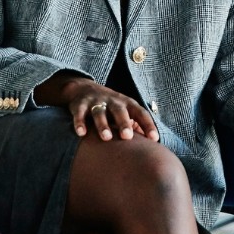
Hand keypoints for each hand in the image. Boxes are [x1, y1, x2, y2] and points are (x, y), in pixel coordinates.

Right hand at [40, 74, 157, 142]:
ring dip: (103, 124)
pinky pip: (79, 114)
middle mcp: (113, 102)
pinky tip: (81, 133)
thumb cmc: (111, 107)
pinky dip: (80, 123)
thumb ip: (137, 126)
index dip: (148, 125)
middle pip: (119, 111)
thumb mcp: (125, 112)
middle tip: (127, 136)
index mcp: (127, 104)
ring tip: (106, 137)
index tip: (154, 139)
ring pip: (99, 112)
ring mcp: (96, 102)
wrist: (84, 89)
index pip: (140, 113)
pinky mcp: (80, 104)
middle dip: (124, 123)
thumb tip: (152, 145)